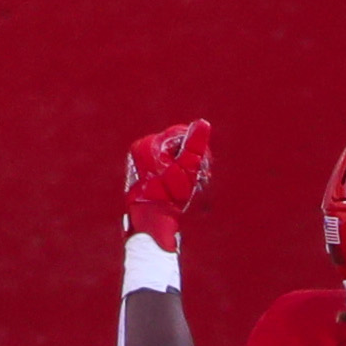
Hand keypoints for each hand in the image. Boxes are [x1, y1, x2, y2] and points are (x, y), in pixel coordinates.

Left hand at [123, 119, 213, 250]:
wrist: (151, 222)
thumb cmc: (169, 195)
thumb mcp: (187, 168)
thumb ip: (195, 145)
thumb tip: (203, 123)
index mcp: (148, 144)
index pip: (180, 134)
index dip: (196, 148)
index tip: (205, 165)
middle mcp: (140, 151)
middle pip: (175, 146)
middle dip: (192, 160)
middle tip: (204, 176)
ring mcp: (139, 163)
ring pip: (171, 158)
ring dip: (186, 169)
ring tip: (197, 184)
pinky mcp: (141, 175)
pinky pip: (163, 168)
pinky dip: (175, 175)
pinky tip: (184, 188)